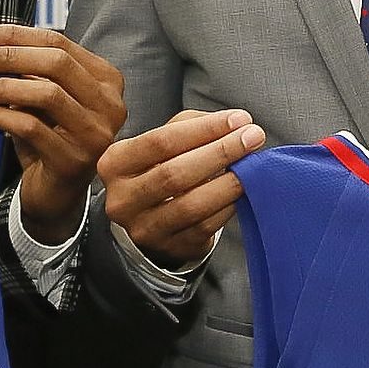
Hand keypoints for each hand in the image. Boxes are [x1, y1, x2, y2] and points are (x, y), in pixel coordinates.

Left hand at [0, 25, 125, 239]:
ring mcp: (96, 134)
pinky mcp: (75, 161)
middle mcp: (110, 105)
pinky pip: (33, 128)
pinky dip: (4, 118)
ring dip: (4, 88)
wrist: (55, 193)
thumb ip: (22, 67)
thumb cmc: (48, 136)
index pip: (59, 42)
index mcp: (106, 79)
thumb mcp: (40, 96)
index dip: (17, 36)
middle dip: (9, 57)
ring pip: (47, 93)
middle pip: (57, 62)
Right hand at [99, 109, 265, 266]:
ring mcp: (144, 228)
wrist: (150, 216)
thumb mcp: (163, 143)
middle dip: (220, 152)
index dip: (203, 129)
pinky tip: (242, 191)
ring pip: (191, 205)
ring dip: (228, 183)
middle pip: (174, 173)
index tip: (238, 120)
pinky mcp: (169, 247)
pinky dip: (228, 206)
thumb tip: (236, 123)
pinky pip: (204, 227)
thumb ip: (192, 126)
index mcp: (115, 163)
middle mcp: (123, 199)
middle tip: (252, 138)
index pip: (160, 142)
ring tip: (252, 166)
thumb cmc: (159, 169)